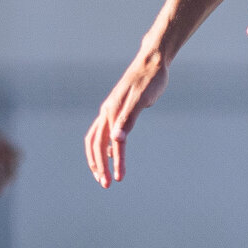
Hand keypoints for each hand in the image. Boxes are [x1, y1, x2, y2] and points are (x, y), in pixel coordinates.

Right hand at [86, 53, 167, 185]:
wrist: (152, 62)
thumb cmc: (150, 80)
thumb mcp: (142, 100)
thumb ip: (128, 120)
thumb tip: (117, 141)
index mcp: (112, 112)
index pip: (111, 145)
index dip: (115, 163)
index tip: (118, 179)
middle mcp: (107, 112)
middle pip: (95, 145)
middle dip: (98, 166)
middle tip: (106, 185)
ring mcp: (110, 110)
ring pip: (96, 139)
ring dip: (97, 158)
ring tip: (103, 174)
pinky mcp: (116, 109)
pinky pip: (103, 132)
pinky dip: (103, 146)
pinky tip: (110, 154)